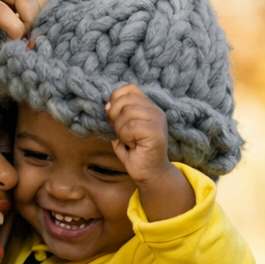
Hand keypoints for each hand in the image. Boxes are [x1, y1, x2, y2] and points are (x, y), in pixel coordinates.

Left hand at [106, 84, 193, 220]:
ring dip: (120, 130)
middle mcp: (155, 110)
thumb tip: (107, 105)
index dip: (116, 99)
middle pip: (125, 100)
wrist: (149, 174)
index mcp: (148, 107)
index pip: (129, 88)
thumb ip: (116, 116)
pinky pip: (131, 126)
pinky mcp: (155, 132)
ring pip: (127, 113)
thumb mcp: (122, 131)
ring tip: (129, 141)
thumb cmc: (135, 154)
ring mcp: (157, 120)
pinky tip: (133, 146)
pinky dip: (126, 137)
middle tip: (121, 134)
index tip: (113, 118)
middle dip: (115, 117)